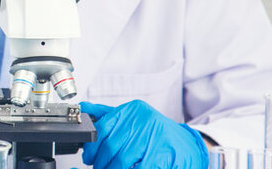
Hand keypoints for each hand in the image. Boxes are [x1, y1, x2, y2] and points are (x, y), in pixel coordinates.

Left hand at [79, 100, 207, 168]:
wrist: (187, 144)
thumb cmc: (156, 133)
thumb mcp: (133, 119)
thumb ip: (107, 115)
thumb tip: (83, 109)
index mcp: (133, 110)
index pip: (103, 127)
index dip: (92, 146)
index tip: (88, 157)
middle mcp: (143, 119)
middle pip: (111, 147)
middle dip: (101, 163)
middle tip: (99, 168)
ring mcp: (154, 136)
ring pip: (122, 161)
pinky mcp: (163, 154)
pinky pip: (138, 168)